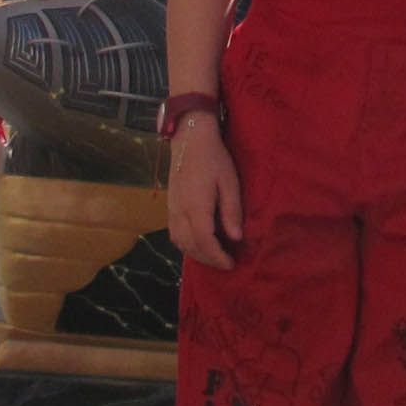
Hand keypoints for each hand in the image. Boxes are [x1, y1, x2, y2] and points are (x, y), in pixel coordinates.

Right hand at [165, 117, 242, 270]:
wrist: (189, 140)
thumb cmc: (214, 159)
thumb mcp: (229, 182)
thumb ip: (231, 211)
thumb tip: (236, 238)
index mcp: (196, 206)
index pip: (204, 241)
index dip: (217, 257)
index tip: (231, 264)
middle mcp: (180, 212)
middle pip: (191, 246)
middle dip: (209, 260)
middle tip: (227, 263)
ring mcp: (172, 210)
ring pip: (180, 243)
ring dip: (197, 254)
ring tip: (215, 256)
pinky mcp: (170, 207)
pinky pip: (175, 234)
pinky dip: (187, 245)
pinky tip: (199, 243)